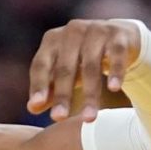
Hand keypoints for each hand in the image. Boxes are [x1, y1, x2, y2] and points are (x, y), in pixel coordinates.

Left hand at [28, 19, 142, 123]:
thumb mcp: (65, 72)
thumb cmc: (83, 58)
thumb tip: (32, 108)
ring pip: (91, 66)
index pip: (41, 64)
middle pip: (65, 68)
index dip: (38, 84)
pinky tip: (114, 89)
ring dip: (90, 94)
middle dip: (63, 95)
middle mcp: (72, 32)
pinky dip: (115, 72)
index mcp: (53, 40)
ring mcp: (96, 31)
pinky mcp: (118, 35)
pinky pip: (116, 55)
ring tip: (89, 118)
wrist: (118, 36)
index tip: (37, 105)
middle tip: (59, 118)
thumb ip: (49, 89)